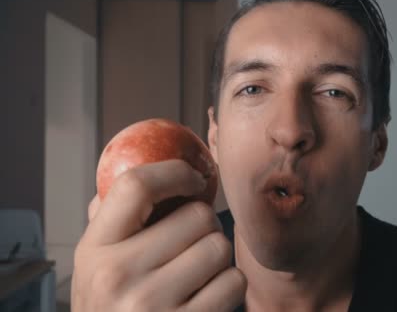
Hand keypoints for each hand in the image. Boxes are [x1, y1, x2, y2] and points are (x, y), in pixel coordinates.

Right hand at [71, 159, 245, 310]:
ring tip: (197, 273)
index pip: (136, 185)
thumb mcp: (95, 266)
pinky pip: (233, 282)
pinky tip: (207, 296)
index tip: (195, 177)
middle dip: (204, 224)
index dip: (175, 172)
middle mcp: (118, 277)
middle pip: (197, 215)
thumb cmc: (111, 307)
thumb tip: (143, 169)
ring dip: (217, 257)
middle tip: (193, 242)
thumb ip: (111, 221)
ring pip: (219, 247)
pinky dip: (228, 286)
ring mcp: (153, 306)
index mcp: (94, 251)